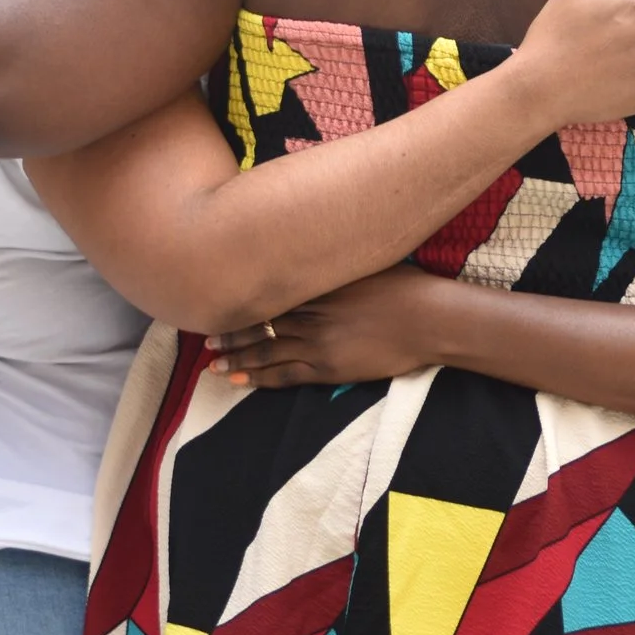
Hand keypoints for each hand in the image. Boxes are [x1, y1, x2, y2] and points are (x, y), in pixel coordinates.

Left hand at [208, 266, 444, 388]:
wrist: (430, 319)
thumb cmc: (406, 288)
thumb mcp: (367, 264)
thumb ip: (338, 264)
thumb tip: (319, 255)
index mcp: (318, 284)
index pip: (268, 293)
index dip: (241, 301)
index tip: (219, 300)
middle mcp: (310, 312)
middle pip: (258, 322)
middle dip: (230, 332)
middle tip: (203, 338)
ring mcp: (317, 343)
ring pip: (264, 350)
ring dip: (236, 357)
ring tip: (211, 364)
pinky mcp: (328, 368)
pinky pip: (284, 375)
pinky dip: (258, 377)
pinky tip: (238, 380)